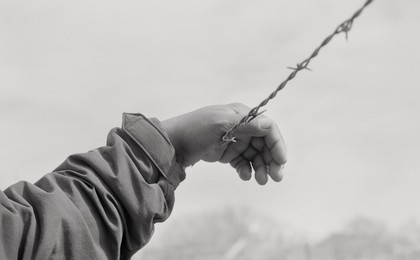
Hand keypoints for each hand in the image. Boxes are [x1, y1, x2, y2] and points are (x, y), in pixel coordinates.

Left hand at [161, 103, 286, 184]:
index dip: (277, 144)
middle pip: (264, 143)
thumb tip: (269, 122)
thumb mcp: (220, 125)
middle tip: (275, 177)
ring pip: (255, 155)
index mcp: (241, 115)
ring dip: (261, 167)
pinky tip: (244, 176)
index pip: (267, 128)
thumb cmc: (194, 130)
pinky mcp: (226, 153)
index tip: (281, 161)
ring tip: (260, 180)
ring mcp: (233, 140)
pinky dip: (246, 169)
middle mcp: (240, 126)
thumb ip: (245, 125)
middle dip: (271, 160)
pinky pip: (242, 162)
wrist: (171, 145)